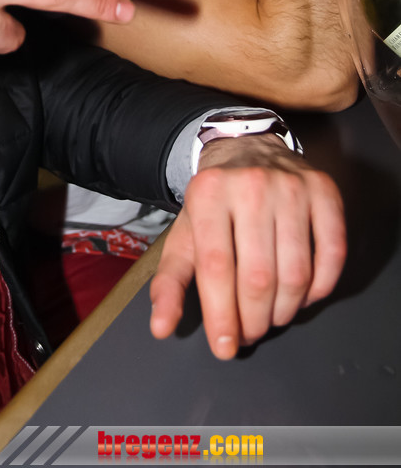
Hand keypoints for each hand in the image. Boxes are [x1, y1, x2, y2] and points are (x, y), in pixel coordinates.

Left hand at [149, 134, 345, 358]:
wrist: (247, 147)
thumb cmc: (214, 201)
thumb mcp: (185, 234)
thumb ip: (170, 282)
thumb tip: (162, 328)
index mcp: (208, 194)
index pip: (216, 268)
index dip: (222, 315)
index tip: (225, 346)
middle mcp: (251, 185)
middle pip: (258, 276)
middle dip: (254, 319)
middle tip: (249, 332)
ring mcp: (292, 186)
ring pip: (296, 273)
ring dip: (285, 310)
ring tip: (271, 316)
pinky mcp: (324, 191)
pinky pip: (331, 255)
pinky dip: (319, 288)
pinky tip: (301, 295)